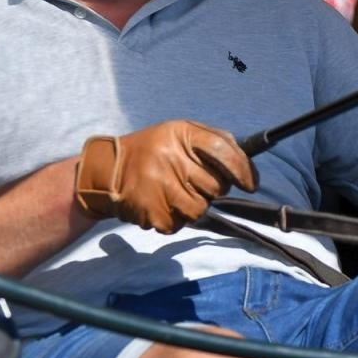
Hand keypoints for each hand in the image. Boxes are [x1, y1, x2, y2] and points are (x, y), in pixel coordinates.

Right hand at [74, 120, 255, 232]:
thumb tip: (247, 164)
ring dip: (194, 206)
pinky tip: (161, 204)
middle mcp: (169, 158)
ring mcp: (158, 186)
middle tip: (192, 182)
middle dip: (212, 188)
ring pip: (200, 209)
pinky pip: (180, 224)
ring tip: (175, 193)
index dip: (242, 169)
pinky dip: (175, 218)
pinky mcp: (151, 212)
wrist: (107, 171)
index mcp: (180, 134)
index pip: (222, 149)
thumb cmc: (154, 150)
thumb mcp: (180, 132)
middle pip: (216, 186)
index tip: (251, 185)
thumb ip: (215, 141)